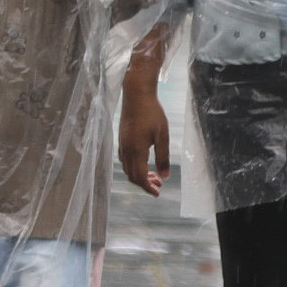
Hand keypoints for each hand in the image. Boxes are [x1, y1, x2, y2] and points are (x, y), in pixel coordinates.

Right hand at [117, 35, 168, 193]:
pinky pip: (125, 160)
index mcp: (136, 150)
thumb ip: (163, 157)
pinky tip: (144, 163)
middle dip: (145, 184)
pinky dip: (134, 167)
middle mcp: (126, 150)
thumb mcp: (163, 136)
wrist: (136, 94)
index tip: (158, 192)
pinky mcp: (121, 139)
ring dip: (139, 175)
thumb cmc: (152, 113)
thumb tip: (165, 176)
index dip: (148, 188)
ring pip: (127, 168)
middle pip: (132, 176)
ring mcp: (122, 144)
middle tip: (159, 186)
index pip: (139, 177)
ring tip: (154, 175)